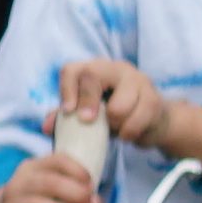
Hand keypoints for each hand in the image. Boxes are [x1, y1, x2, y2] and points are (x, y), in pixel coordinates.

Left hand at [56, 55, 201, 165]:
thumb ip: (67, 118)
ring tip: (115, 128)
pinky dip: (128, 134)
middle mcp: (116, 68)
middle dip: (88, 104)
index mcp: (95, 69)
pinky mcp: (154, 99)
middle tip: (88, 121)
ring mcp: (138, 80)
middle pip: (92, 77)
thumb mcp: (89, 115)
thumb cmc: (115, 116)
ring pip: (117, 106)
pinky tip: (128, 133)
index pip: (72, 70)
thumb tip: (47, 127)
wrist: (153, 122)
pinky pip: (134, 122)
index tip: (67, 112)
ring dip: (113, 125)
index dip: (66, 90)